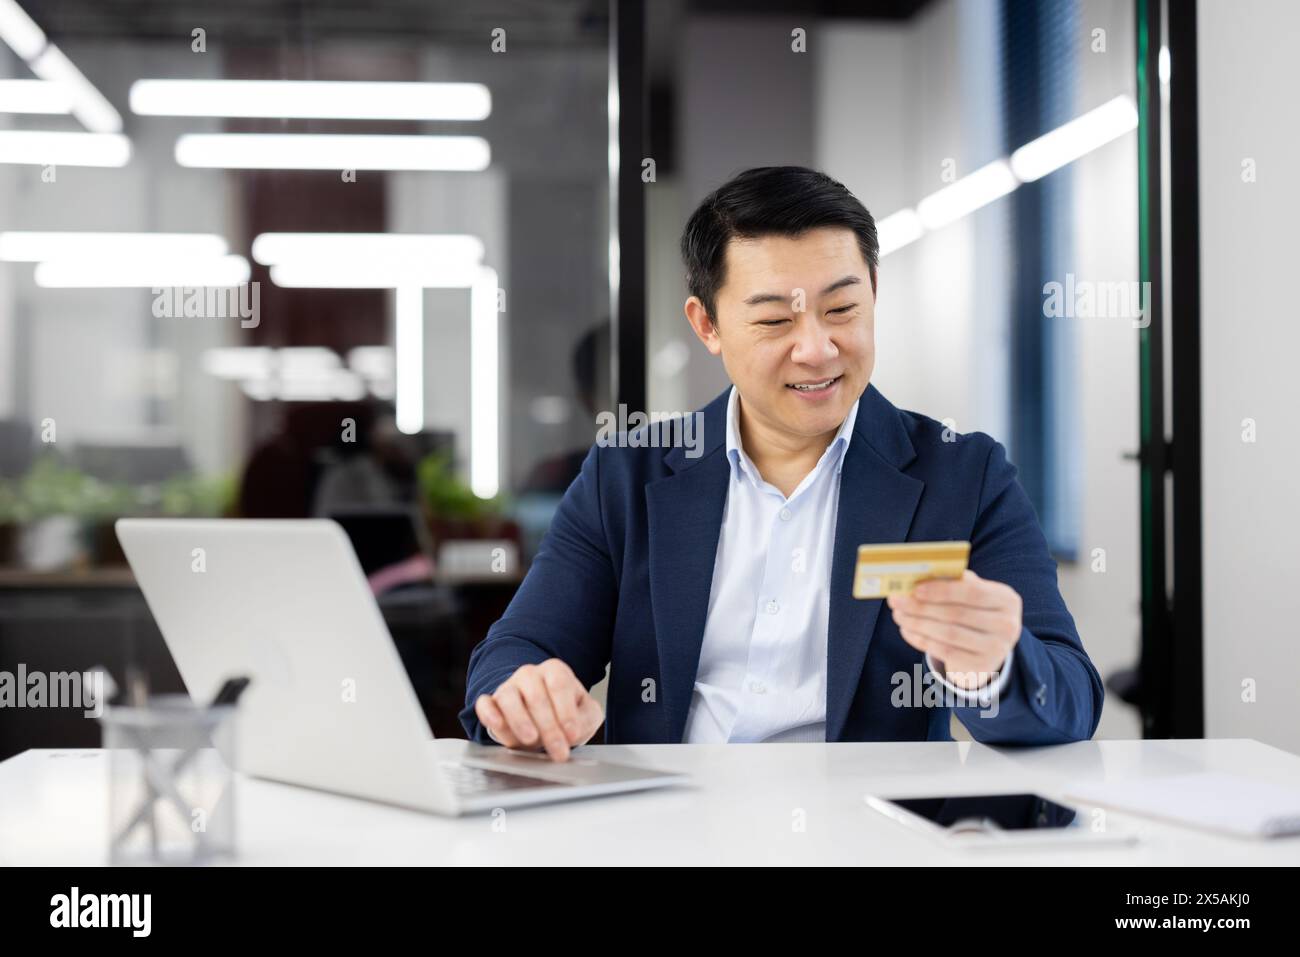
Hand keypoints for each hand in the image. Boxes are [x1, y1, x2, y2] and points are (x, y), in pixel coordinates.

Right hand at [473, 658, 603, 760]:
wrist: (542, 717)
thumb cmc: (565, 713)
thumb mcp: (586, 713)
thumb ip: (586, 718)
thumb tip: (573, 731)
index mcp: (555, 671)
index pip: (559, 684)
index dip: (566, 711)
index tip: (572, 734)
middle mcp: (530, 675)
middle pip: (536, 696)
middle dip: (549, 727)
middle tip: (558, 750)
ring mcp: (508, 687)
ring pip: (509, 698)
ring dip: (520, 720)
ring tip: (532, 739)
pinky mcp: (491, 703)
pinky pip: (485, 704)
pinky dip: (489, 714)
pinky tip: (497, 724)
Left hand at [886, 570, 1021, 689]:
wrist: (987, 648)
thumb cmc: (974, 612)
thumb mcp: (972, 595)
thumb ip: (953, 583)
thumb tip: (919, 575)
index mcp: (1007, 600)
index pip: (973, 591)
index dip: (942, 590)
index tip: (915, 588)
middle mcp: (1008, 625)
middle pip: (957, 614)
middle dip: (921, 606)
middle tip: (895, 600)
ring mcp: (997, 649)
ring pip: (948, 633)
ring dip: (917, 623)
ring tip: (898, 615)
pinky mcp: (981, 667)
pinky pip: (944, 652)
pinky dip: (921, 640)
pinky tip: (906, 630)